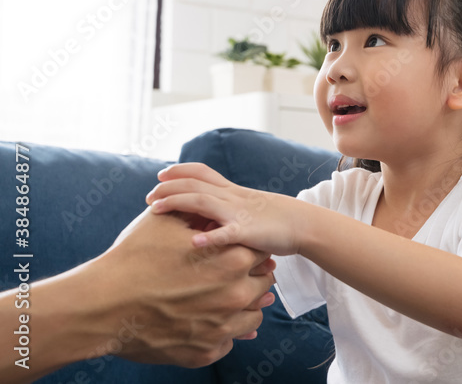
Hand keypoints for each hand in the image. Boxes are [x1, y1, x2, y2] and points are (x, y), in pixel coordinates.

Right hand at [98, 208, 276, 366]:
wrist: (99, 305)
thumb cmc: (132, 258)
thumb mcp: (166, 222)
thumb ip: (198, 213)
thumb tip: (211, 207)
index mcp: (233, 259)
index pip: (261, 253)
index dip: (248, 249)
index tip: (237, 250)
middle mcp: (235, 295)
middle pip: (263, 284)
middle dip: (250, 278)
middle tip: (230, 276)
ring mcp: (222, 327)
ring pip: (252, 317)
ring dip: (243, 308)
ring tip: (223, 300)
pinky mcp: (205, 353)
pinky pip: (228, 342)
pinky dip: (221, 332)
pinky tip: (206, 321)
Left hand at [147, 163, 301, 255]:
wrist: (303, 225)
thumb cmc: (275, 221)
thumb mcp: (248, 210)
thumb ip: (226, 212)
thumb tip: (203, 222)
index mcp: (233, 191)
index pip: (202, 172)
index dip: (180, 171)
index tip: (161, 175)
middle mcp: (233, 197)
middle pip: (195, 184)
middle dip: (168, 188)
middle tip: (148, 197)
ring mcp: (239, 213)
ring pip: (203, 202)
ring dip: (177, 203)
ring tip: (156, 211)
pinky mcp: (248, 232)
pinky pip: (227, 233)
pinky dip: (210, 237)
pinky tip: (194, 243)